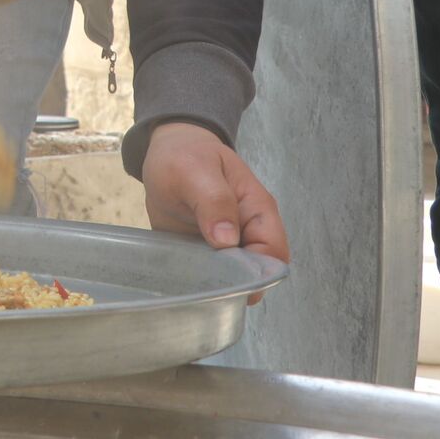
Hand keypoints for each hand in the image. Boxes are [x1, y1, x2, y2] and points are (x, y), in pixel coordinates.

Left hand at [142, 122, 287, 302]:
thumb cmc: (186, 155)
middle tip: (208, 287)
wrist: (167, 152)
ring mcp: (227, 245)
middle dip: (237, 284)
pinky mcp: (205, 253)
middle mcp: (248, 230)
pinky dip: (200, 282)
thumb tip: (228, 240)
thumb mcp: (196, 170)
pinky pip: (210, 276)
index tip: (229, 278)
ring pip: (234, 278)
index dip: (256, 270)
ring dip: (218, 285)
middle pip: (257, 271)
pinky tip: (185, 284)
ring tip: (195, 287)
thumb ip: (214, 200)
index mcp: (257, 208)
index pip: (272, 250)